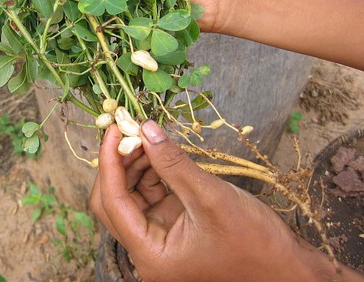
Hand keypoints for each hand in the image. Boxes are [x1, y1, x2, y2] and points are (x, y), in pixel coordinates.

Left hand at [90, 120, 361, 281]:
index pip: (113, 203)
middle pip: (114, 201)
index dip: (109, 163)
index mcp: (151, 254)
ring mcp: (160, 238)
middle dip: (119, 164)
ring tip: (146, 136)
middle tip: (128, 130)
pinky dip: (152, 172)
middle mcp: (148, 249)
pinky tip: (158, 151)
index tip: (113, 130)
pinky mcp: (173, 226)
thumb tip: (145, 129)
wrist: (289, 271)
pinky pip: (151, 195)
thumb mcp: (212, 198)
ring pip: (131, 196)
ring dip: (135, 164)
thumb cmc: (256, 243)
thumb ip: (174, 163)